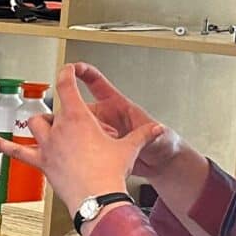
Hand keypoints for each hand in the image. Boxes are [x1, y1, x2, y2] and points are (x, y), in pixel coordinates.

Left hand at [0, 67, 144, 211]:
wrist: (97, 198)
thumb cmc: (111, 173)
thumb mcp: (128, 149)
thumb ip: (143, 135)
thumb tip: (159, 130)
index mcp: (78, 118)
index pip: (68, 85)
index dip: (67, 72)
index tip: (69, 67)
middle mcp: (58, 128)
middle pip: (52, 109)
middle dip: (60, 110)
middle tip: (72, 120)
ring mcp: (46, 146)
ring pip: (35, 125)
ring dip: (40, 124)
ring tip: (48, 128)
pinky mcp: (40, 163)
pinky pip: (15, 152)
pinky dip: (0, 144)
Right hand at [65, 63, 176, 177]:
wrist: (162, 166)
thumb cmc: (164, 145)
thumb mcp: (158, 135)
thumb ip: (152, 134)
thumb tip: (153, 130)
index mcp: (118, 104)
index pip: (96, 83)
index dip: (83, 72)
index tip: (71, 68)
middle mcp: (104, 117)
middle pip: (78, 108)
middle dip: (77, 117)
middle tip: (90, 130)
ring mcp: (98, 132)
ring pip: (75, 128)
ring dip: (78, 135)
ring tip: (96, 146)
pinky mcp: (95, 148)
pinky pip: (78, 145)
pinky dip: (77, 149)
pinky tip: (87, 155)